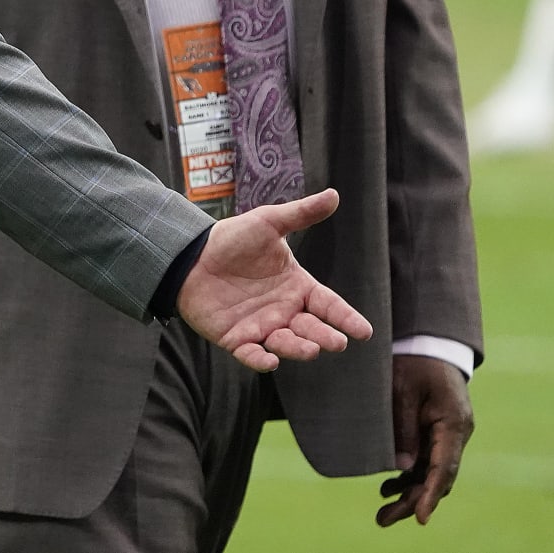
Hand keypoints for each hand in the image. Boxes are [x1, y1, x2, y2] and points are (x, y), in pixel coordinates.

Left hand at [176, 188, 374, 371]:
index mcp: (298, 287)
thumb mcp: (268, 223)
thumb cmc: (232, 239)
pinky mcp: (236, 338)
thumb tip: (335, 194)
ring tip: (310, 348)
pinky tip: (268, 361)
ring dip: (298, 348)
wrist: (190, 254)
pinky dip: (260, 360)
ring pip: (286, 344)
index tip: (364, 332)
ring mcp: (261, 327)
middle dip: (325, 336)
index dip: (346, 318)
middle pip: (312, 329)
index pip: (329, 305)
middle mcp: (284, 311)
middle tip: (336, 342)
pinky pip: (251, 354)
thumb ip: (300, 214)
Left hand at [377, 355, 473, 525]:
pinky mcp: (433, 434)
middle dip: (413, 502)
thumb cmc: (414, 363)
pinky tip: (387, 489)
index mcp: (453, 424)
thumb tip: (402, 466)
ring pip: (429, 474)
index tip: (421, 517)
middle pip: (436, 478)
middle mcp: (453, 435)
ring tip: (383, 514)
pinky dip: (407, 477)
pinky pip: (423, 463)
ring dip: (408, 494)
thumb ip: (403, 427)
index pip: (443, 467)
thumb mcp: (403, 390)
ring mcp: (444, 436)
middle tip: (384, 519)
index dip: (429, 494)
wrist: (426, 345)